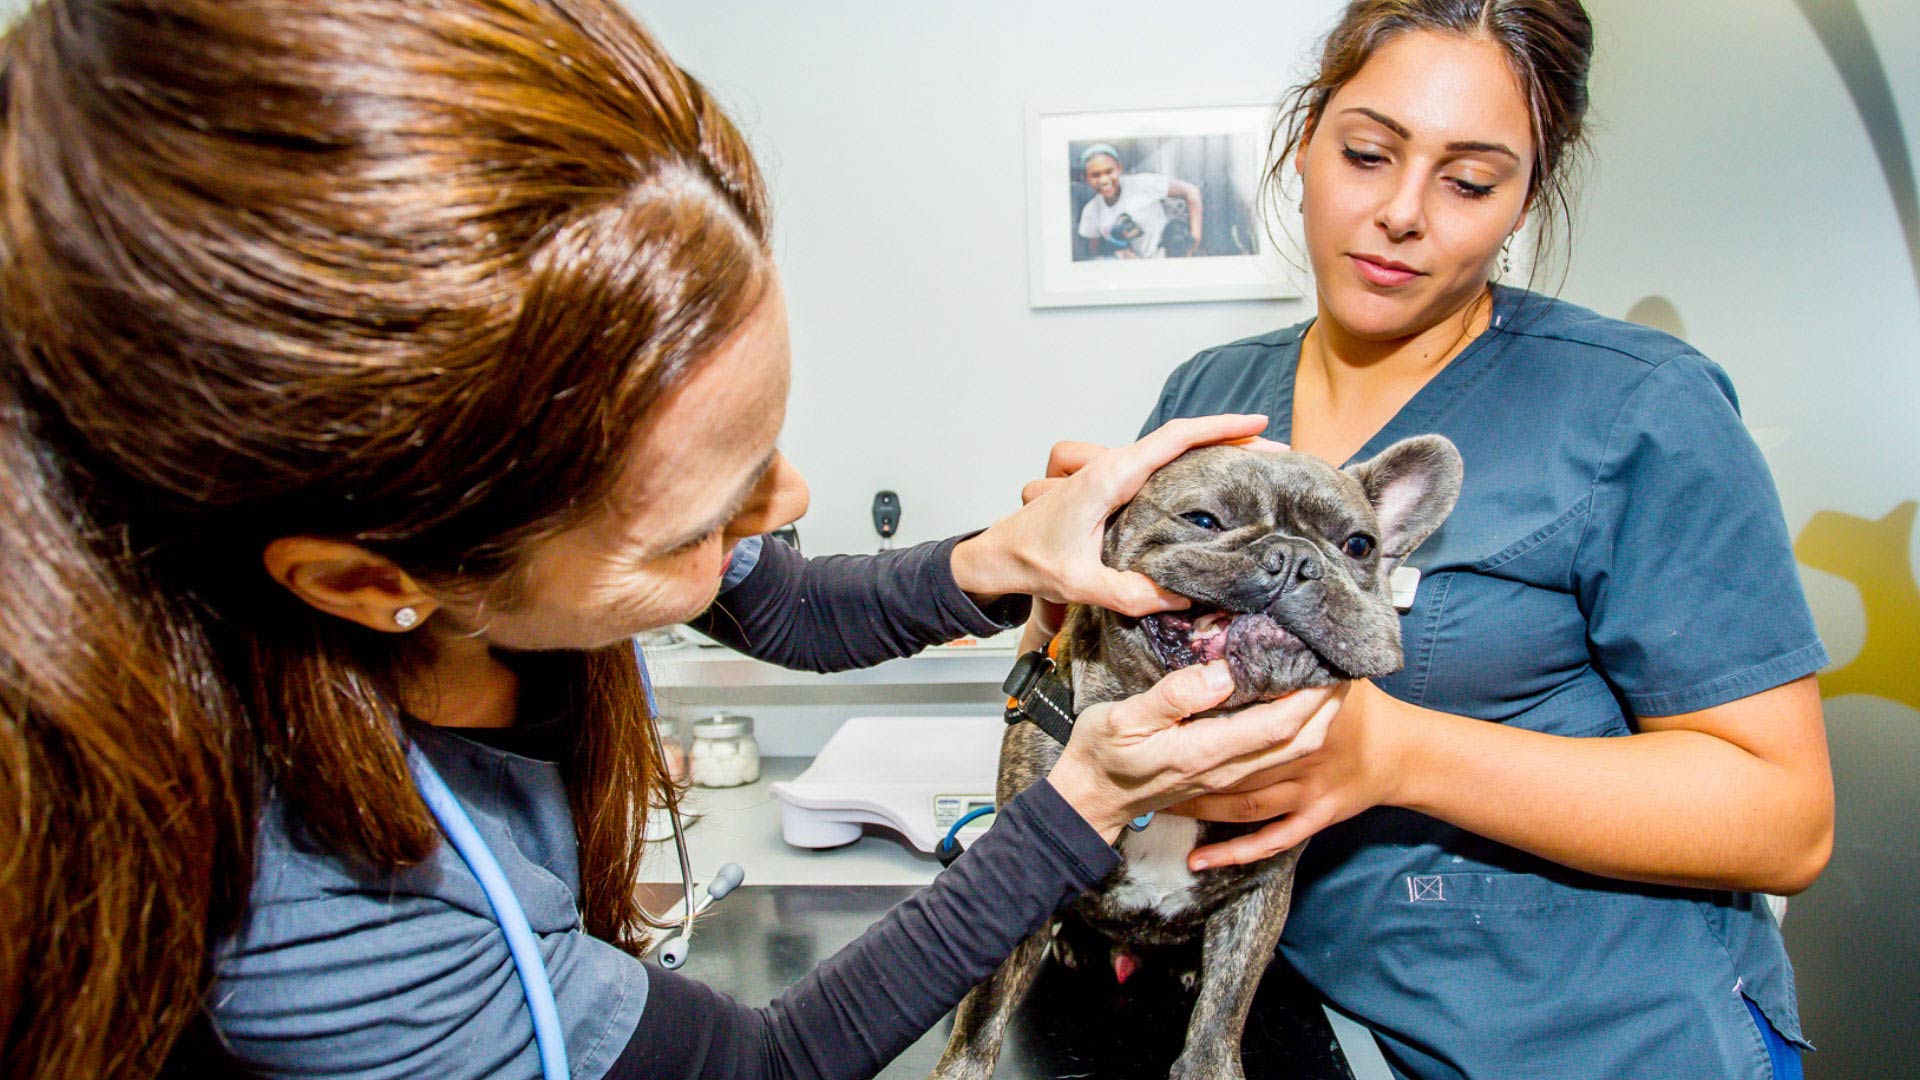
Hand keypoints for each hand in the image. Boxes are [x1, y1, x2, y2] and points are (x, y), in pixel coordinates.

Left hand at [1003, 430, 1288, 648]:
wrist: (992, 556)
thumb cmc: (1027, 561)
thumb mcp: (1080, 583)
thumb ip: (1130, 593)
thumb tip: (1181, 598)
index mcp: (1109, 477)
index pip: (1173, 439)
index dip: (1219, 429)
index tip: (1258, 425)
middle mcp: (1111, 465)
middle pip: (1181, 439)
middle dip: (1230, 439)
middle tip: (1275, 453)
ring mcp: (1110, 472)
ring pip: (1170, 450)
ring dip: (1211, 451)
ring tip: (1254, 466)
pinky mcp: (1109, 485)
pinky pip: (1157, 465)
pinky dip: (1189, 465)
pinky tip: (1211, 484)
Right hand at [1044, 660, 1345, 840]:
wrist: (1089, 801)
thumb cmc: (1099, 755)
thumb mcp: (1123, 719)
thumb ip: (1173, 697)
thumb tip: (1220, 673)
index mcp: (1205, 751)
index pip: (1278, 723)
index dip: (1313, 695)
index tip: (1331, 661)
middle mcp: (1224, 769)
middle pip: (1298, 741)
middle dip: (1328, 706)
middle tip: (1344, 667)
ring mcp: (1225, 777)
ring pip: (1289, 752)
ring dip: (1317, 720)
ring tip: (1328, 682)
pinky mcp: (1220, 777)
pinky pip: (1271, 758)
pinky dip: (1294, 733)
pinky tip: (1295, 710)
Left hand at [1166, 678, 1407, 868]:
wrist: (1405, 753)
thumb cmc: (1366, 708)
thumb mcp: (1337, 673)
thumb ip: (1299, 655)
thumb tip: (1260, 632)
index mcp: (1305, 714)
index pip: (1253, 714)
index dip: (1208, 717)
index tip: (1162, 720)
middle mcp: (1305, 758)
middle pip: (1240, 763)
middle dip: (1193, 768)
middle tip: (1142, 767)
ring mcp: (1308, 794)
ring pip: (1245, 803)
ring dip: (1201, 806)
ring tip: (1157, 802)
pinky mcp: (1311, 819)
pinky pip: (1269, 841)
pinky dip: (1234, 853)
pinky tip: (1199, 860)